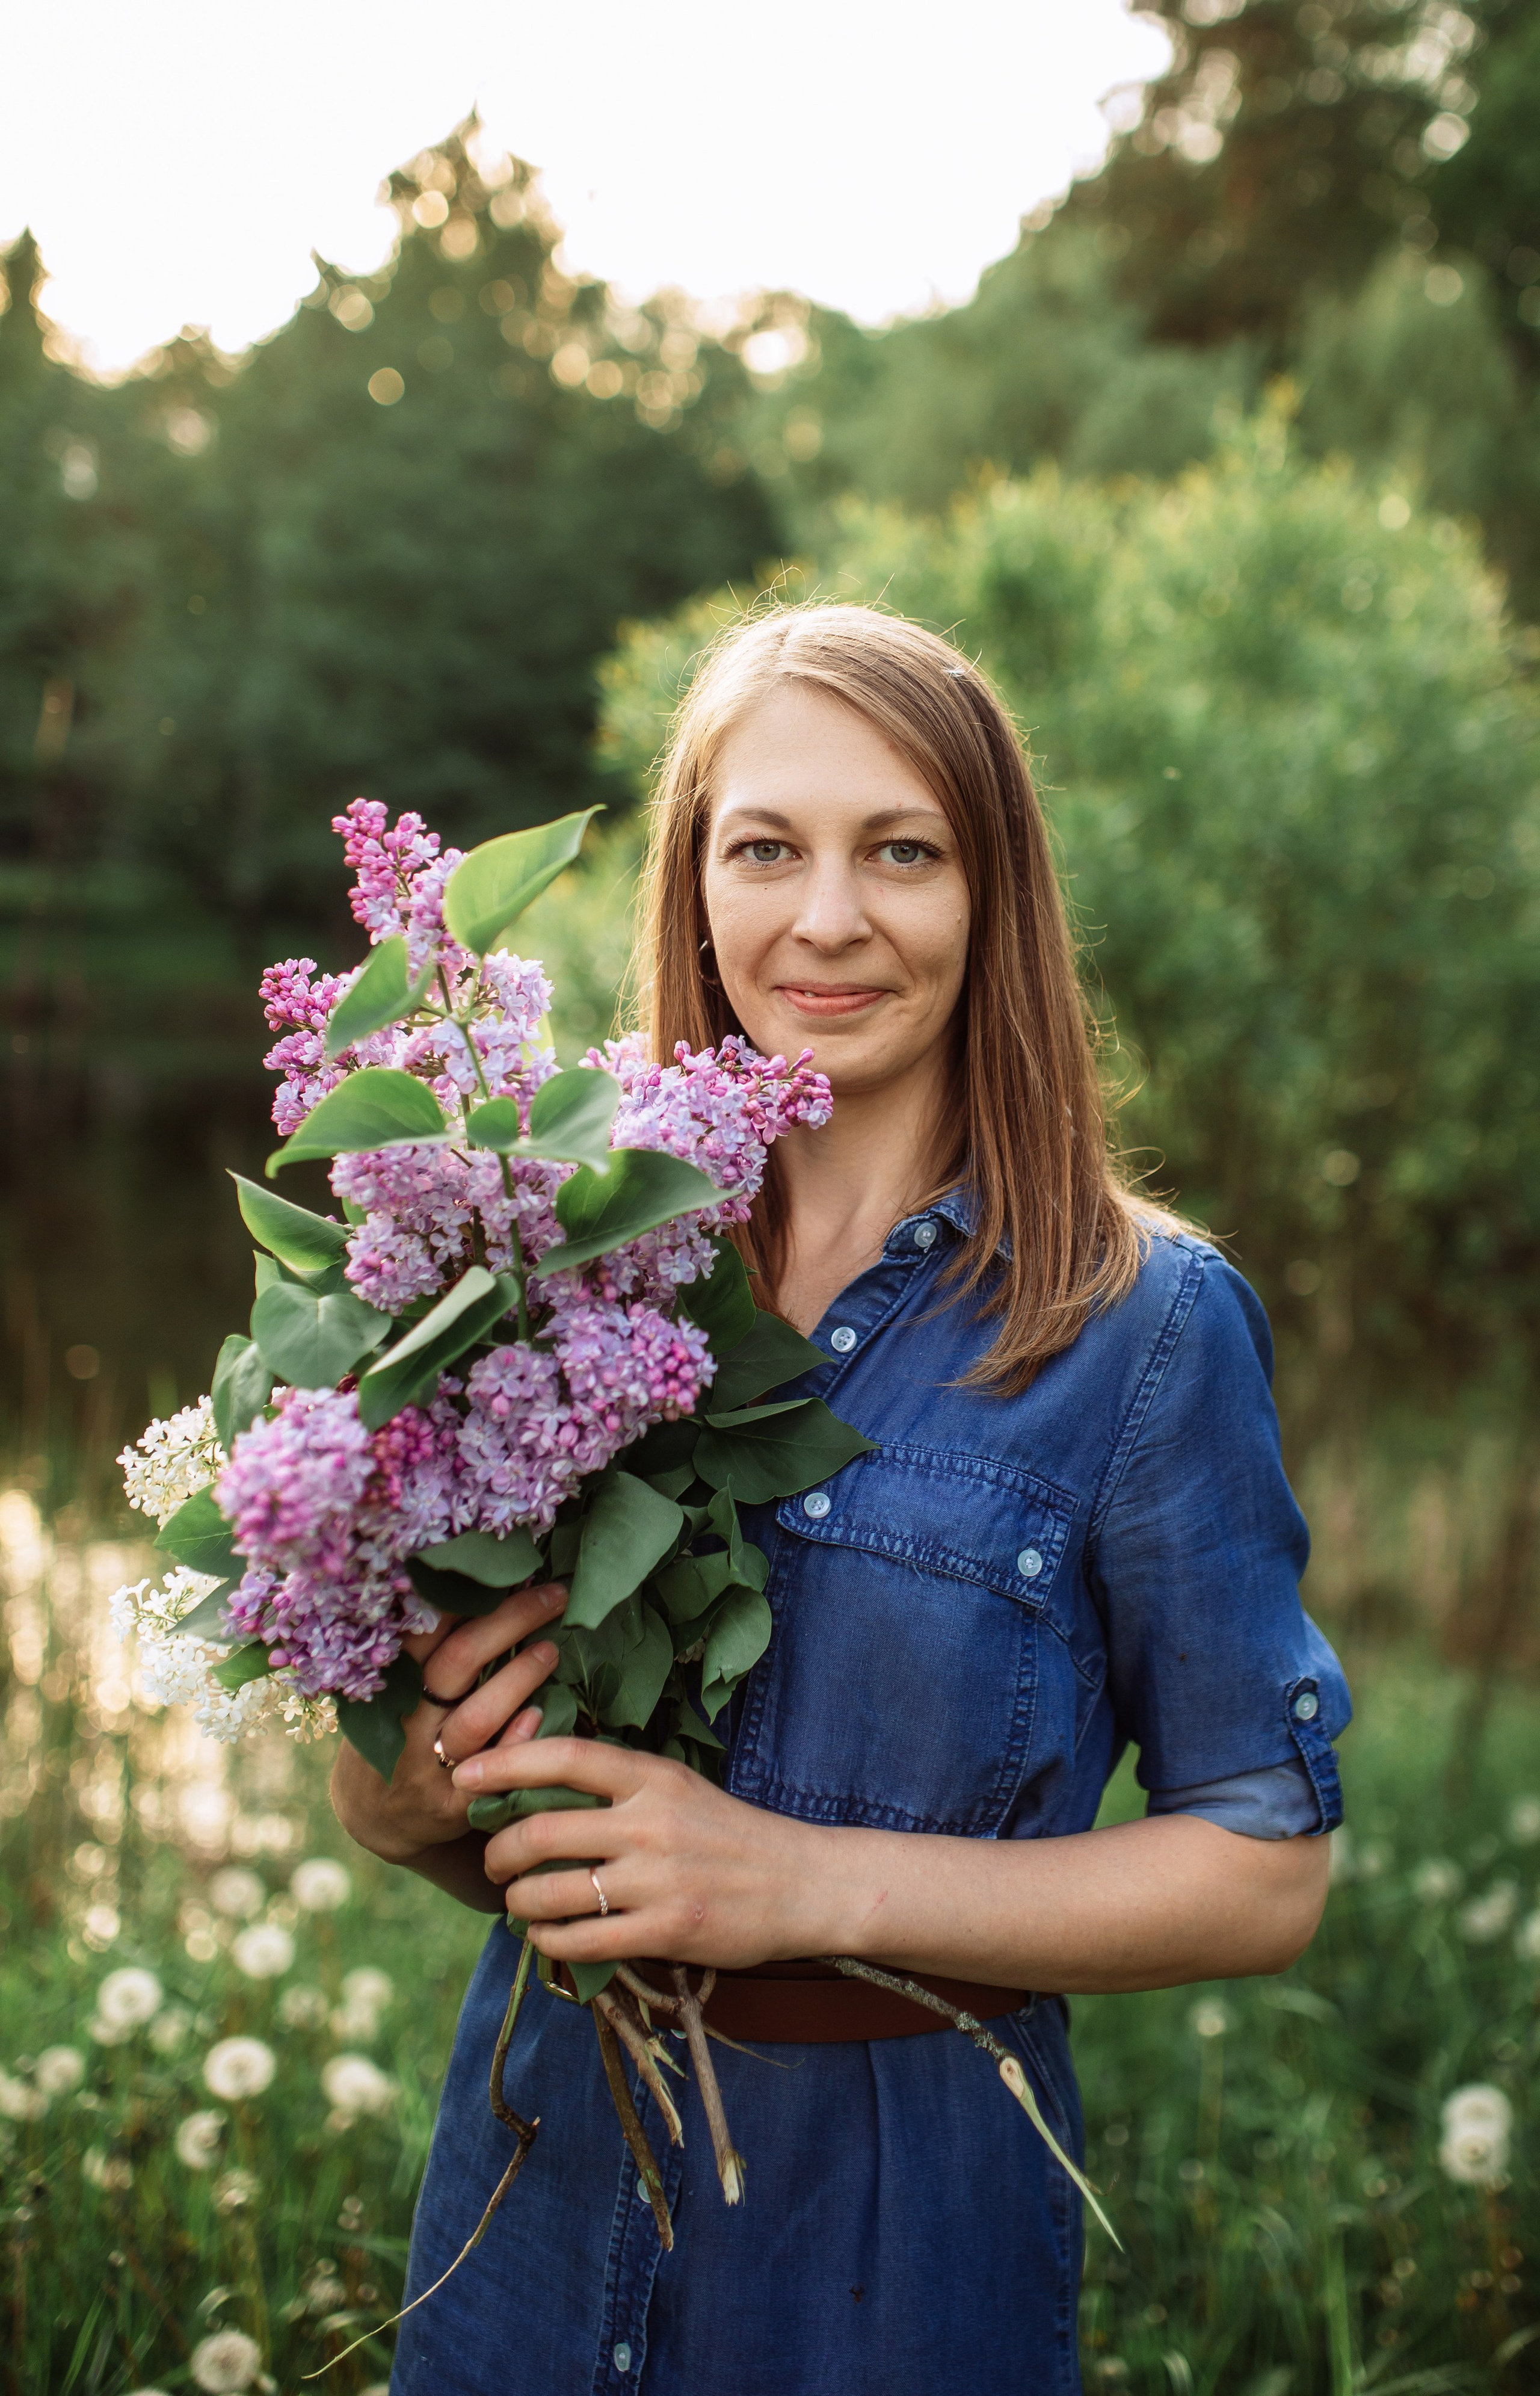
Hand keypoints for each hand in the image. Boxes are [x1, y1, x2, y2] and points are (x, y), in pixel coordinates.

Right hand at [329, 1580, 567, 1866]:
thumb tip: (481, 1582)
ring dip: (520, 1677)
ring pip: (478, 1716)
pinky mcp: (453, 1806)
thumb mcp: (395, 1689)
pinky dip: (517, 1739)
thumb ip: (427, 1650)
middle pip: (458, 1661)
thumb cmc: (399, 1731)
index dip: (465, 1594)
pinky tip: (541, 1715)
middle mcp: (406, 1721)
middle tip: (552, 1596)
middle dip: (510, 1620)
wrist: (374, 1816)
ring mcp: (428, 1767)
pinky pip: (493, 1769)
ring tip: (551, 1650)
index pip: (423, 1628)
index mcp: (390, 1683)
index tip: (506, 1567)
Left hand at [452, 1734, 841, 1967]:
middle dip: (499, 1851)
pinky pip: (580, 1941)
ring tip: (517, 1903)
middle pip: (540, 1831)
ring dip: (517, 1902)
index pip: (563, 1757)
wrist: (801, 1883)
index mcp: (653, 1777)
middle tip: (494, 1861)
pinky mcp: (666, 1931)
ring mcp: (656, 1880)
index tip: (463, 1776)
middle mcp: (650, 1823)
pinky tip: (545, 1936)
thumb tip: (539, 1789)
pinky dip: (548, 1941)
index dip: (503, 1764)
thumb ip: (620, 1786)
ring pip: (550, 1893)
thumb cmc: (731, 1833)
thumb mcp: (679, 1788)